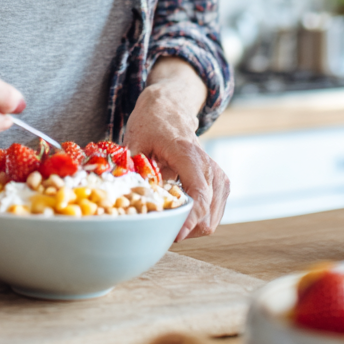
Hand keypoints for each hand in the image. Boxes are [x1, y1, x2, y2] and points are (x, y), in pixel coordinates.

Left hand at [121, 57, 229, 240]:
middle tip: (161, 229)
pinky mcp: (219, 182)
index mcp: (188, 155)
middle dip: (186, 229)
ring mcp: (217, 175)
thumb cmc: (151, 122)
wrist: (170, 107)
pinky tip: (179, 213)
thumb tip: (123, 196)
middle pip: (208, 213)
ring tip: (169, 221)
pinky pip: (214, 212)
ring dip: (192, 226)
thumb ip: (132, 169)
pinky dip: (198, 219)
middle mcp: (209, 166)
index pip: (199, 195)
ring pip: (213, 217)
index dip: (189, 219)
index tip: (175, 236)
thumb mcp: (135, 140)